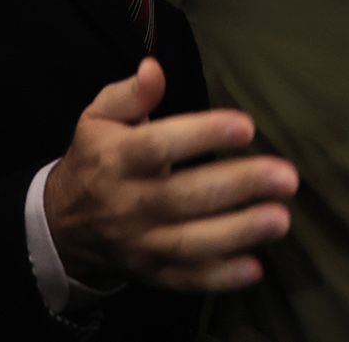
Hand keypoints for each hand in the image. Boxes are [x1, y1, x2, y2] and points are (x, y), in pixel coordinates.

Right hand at [45, 57, 297, 291]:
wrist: (63, 224)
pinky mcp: (152, 273)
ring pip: (190, 243)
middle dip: (237, 186)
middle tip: (285, 176)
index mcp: (115, 158)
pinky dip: (220, 278)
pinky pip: (187, 280)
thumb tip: (154, 68)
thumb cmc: (95, 159)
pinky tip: (255, 268)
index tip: (246, 126)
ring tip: (281, 218)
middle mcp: (127, 203)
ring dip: (238, 233)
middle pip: (183, 196)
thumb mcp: (99, 117)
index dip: (202, 135)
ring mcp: (140, 243)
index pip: (158, 146)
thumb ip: (130, 94)